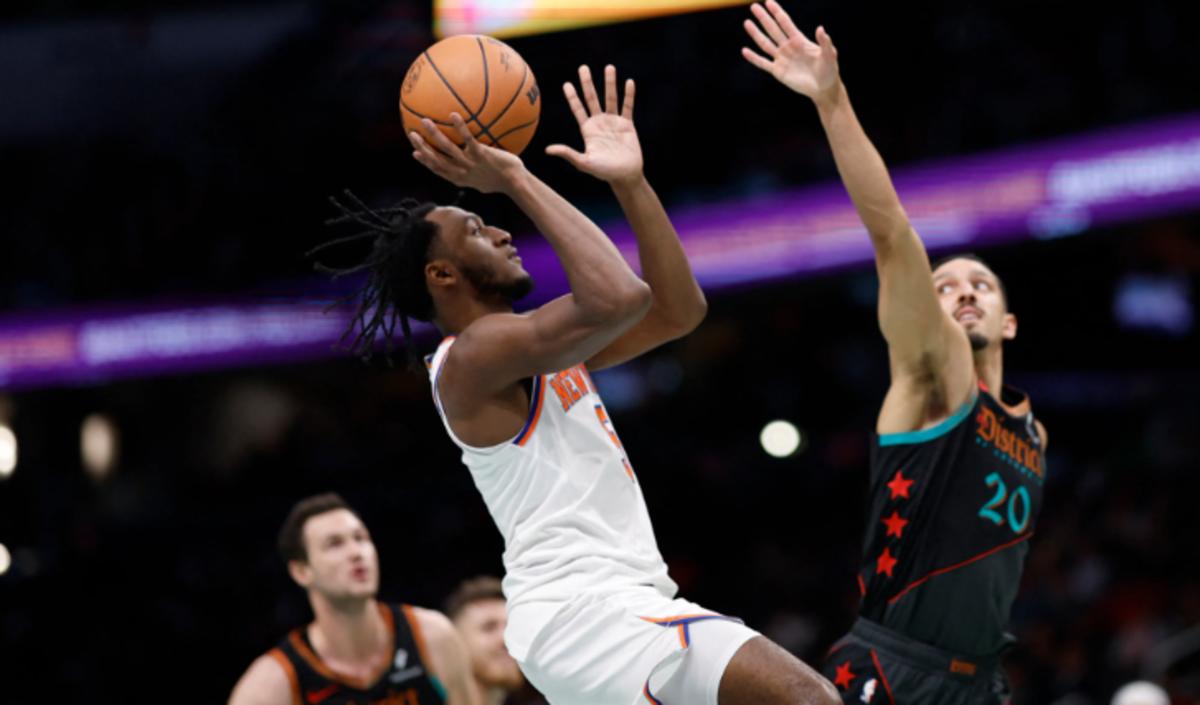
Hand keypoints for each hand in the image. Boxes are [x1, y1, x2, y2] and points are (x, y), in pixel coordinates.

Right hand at [408, 114, 525, 194]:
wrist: (515, 182)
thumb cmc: (503, 180)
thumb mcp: (485, 180)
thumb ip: (475, 171)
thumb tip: (474, 160)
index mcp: (460, 178)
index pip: (438, 170)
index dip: (425, 162)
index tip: (415, 152)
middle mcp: (461, 172)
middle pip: (436, 159)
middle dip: (422, 146)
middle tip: (412, 134)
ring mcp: (470, 164)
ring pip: (447, 148)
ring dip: (434, 135)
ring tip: (425, 121)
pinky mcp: (480, 155)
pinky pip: (467, 139)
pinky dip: (459, 128)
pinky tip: (453, 114)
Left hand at [545, 65, 643, 187]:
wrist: (625, 176)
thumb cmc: (604, 172)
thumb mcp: (584, 163)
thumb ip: (568, 154)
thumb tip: (548, 150)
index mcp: (588, 130)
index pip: (578, 109)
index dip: (572, 96)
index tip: (567, 83)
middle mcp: (600, 123)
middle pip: (592, 98)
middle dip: (587, 83)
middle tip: (583, 67)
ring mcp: (614, 122)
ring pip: (611, 98)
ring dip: (610, 83)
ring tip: (609, 67)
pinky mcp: (627, 125)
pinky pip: (627, 107)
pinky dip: (629, 95)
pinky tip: (629, 82)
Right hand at [741, 1, 839, 103]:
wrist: (824, 89)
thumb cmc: (829, 70)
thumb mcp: (830, 55)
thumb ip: (824, 42)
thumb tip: (820, 28)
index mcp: (800, 40)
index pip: (786, 23)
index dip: (777, 12)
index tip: (768, 2)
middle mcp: (788, 47)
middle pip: (773, 30)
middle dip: (764, 18)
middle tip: (754, 7)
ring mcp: (782, 59)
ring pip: (765, 44)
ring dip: (756, 34)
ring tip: (747, 23)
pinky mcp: (778, 72)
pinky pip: (763, 63)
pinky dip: (754, 58)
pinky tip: (745, 51)